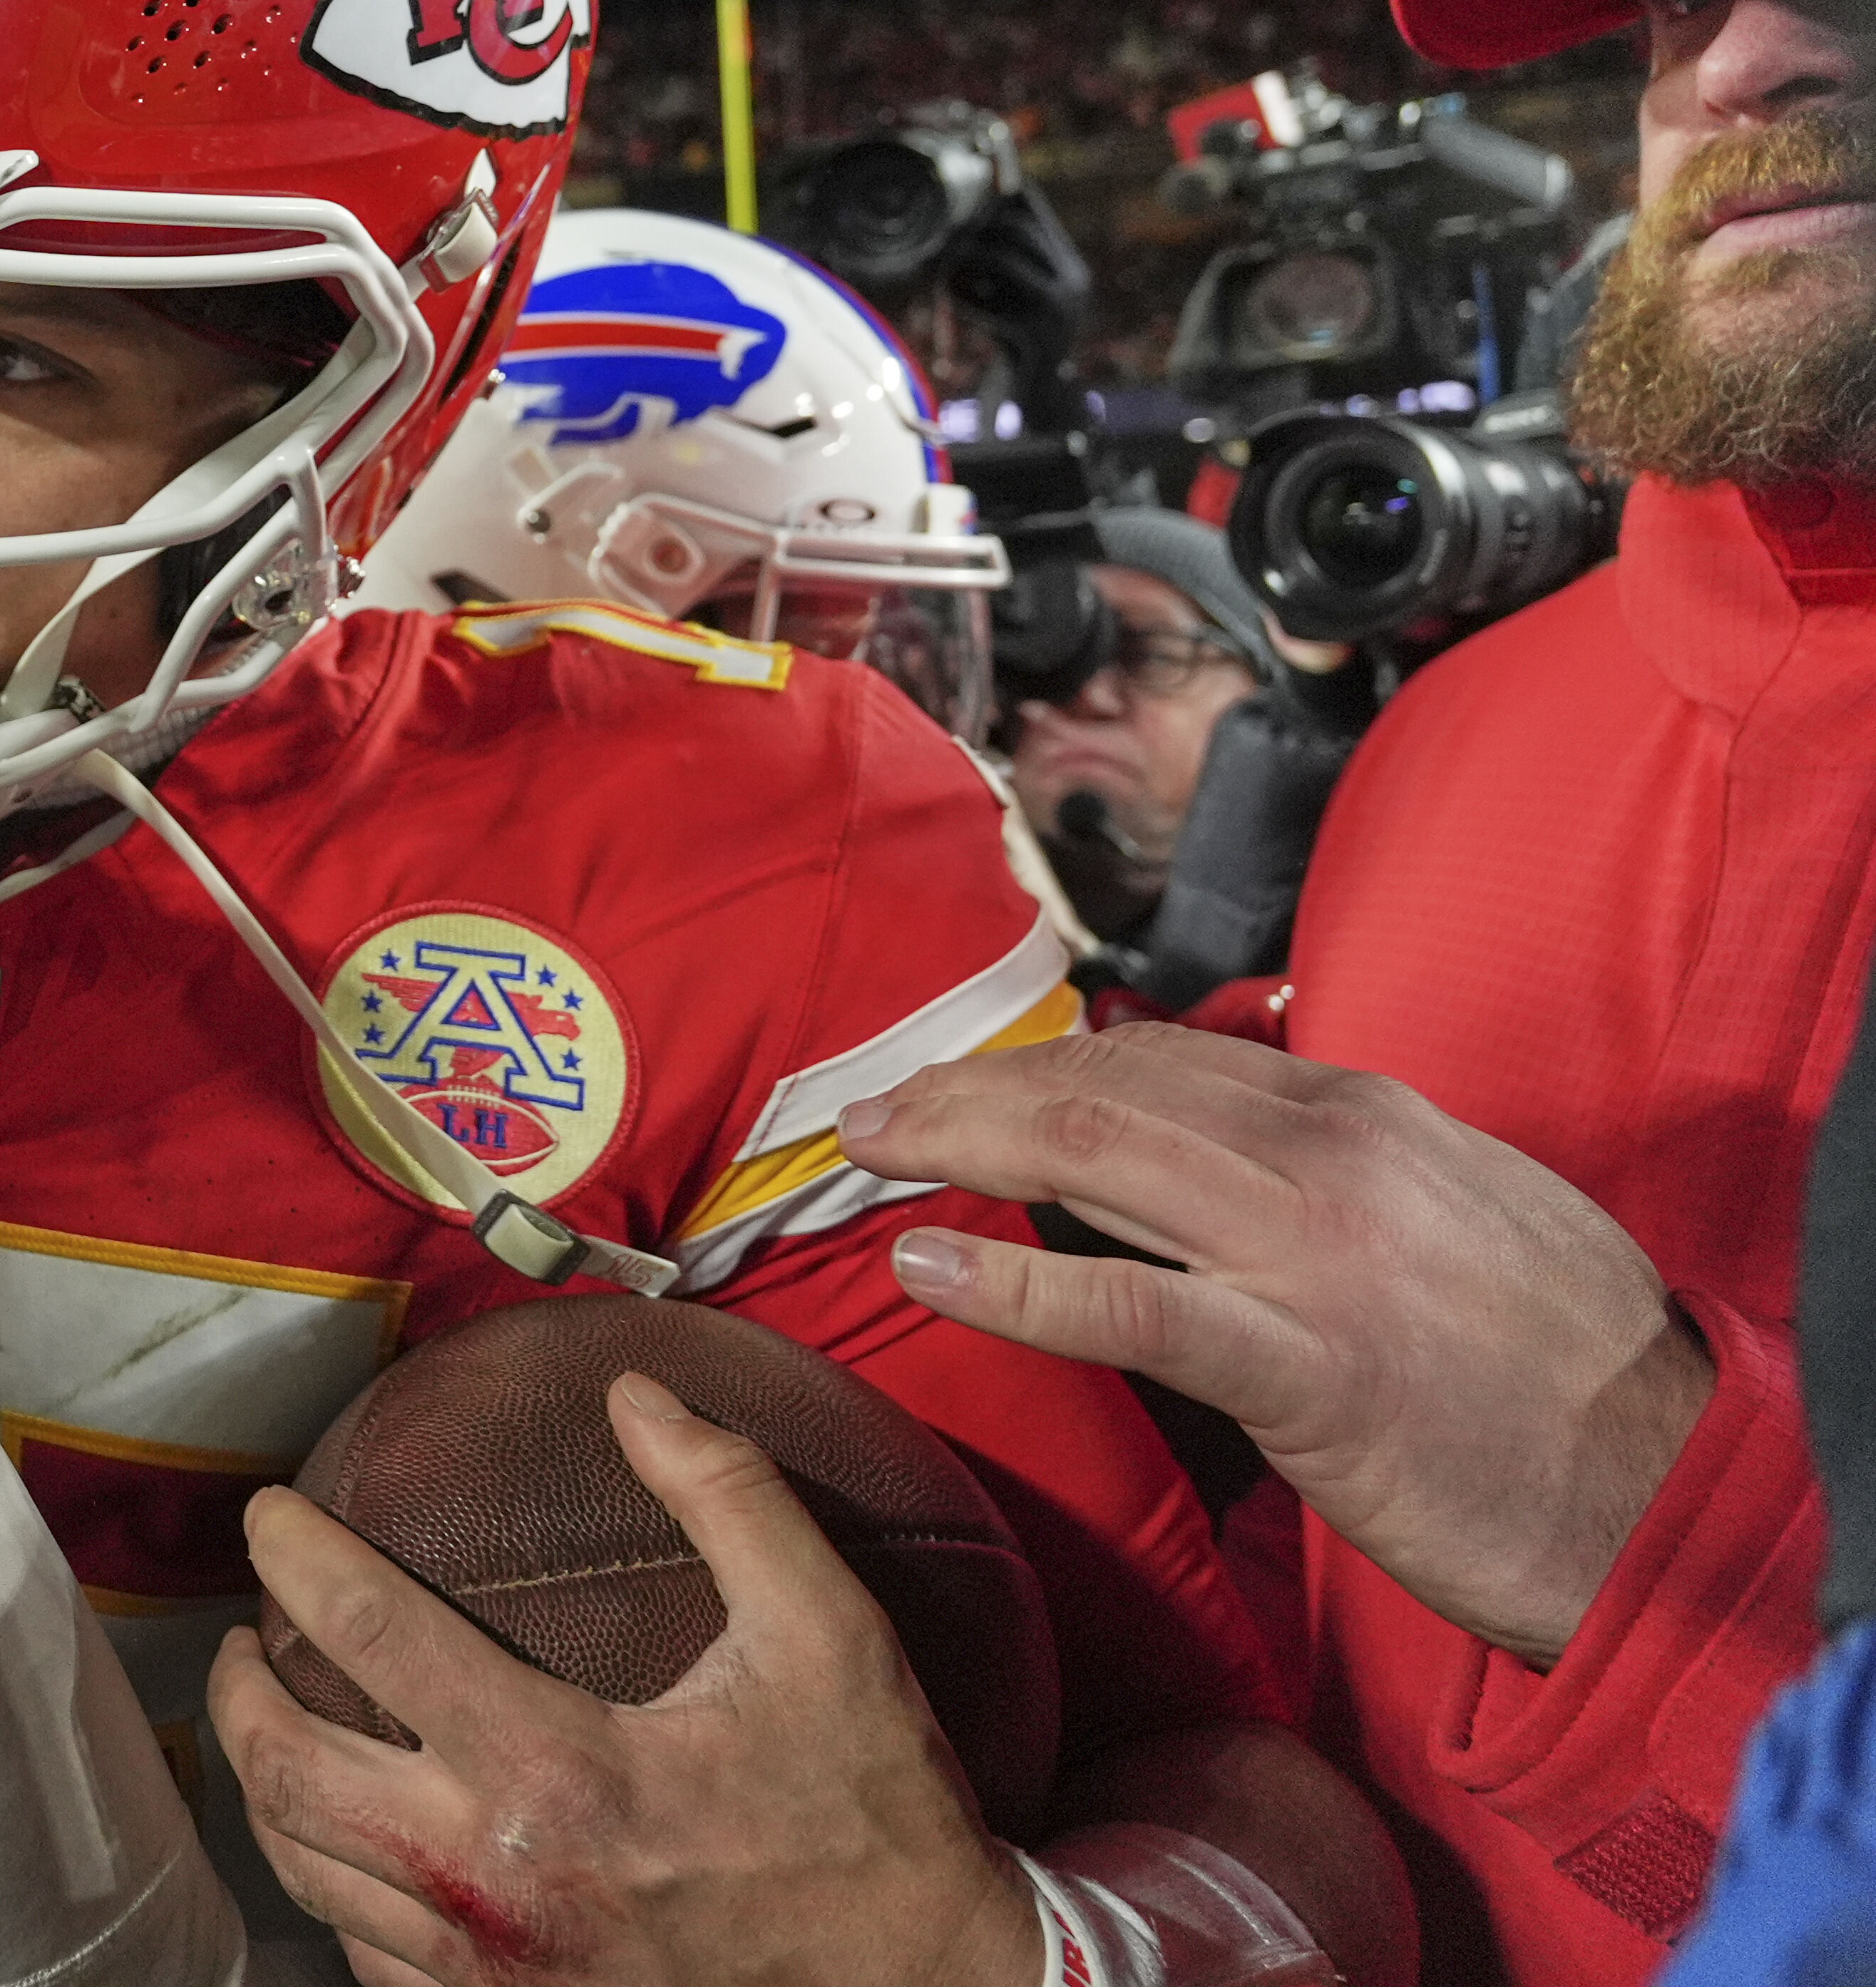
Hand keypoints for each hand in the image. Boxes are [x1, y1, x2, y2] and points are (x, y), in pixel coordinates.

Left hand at [204, 1374, 1038, 1986]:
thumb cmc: (875, 1817)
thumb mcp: (830, 1637)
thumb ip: (729, 1497)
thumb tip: (636, 1391)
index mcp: (555, 1774)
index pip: (364, 1633)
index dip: (291, 1556)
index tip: (265, 1515)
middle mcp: (493, 1884)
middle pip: (285, 1774)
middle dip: (233, 1694)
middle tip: (243, 1635)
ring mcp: (488, 1973)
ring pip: (307, 1875)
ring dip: (263, 1793)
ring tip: (271, 1727)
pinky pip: (365, 1960)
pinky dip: (334, 1892)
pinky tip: (351, 1846)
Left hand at [839, 1024, 1711, 1663]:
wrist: (1678, 1484)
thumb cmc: (1562, 1375)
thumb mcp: (1456, 1217)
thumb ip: (1338, 1172)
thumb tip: (1217, 1152)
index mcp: (1369, 1117)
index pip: (1165, 1061)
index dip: (1045, 1067)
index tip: (967, 1086)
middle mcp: (1336, 1157)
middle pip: (1108, 1088)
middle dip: (973, 1088)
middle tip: (876, 1108)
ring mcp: (1318, 1259)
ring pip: (1097, 1157)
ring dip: (959, 1141)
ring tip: (867, 1149)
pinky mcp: (1310, 1371)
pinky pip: (1130, 1304)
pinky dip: (1009, 1280)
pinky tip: (921, 1263)